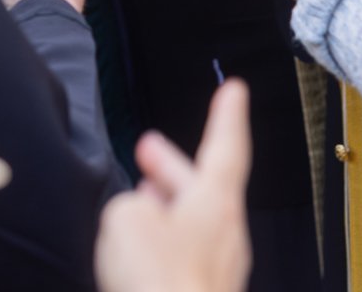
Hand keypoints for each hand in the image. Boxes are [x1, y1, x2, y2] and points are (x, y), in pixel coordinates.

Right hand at [95, 80, 252, 291]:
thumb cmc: (160, 284)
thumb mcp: (128, 219)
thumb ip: (129, 205)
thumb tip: (132, 214)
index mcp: (216, 203)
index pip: (227, 146)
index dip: (227, 116)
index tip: (234, 89)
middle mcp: (225, 234)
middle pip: (203, 186)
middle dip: (171, 165)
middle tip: (147, 147)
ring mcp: (216, 271)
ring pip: (190, 225)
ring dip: (163, 207)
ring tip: (136, 197)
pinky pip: (180, 259)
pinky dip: (159, 244)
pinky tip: (134, 251)